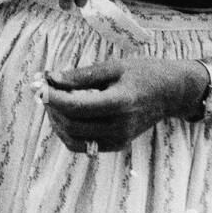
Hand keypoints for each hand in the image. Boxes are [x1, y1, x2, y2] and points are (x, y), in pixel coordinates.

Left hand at [38, 59, 206, 152]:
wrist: (171, 92)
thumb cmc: (143, 73)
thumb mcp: (113, 66)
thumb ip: (81, 75)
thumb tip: (51, 78)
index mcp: (120, 102)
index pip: (77, 107)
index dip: (54, 98)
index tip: (41, 86)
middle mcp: (120, 125)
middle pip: (73, 125)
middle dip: (53, 109)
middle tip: (46, 91)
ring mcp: (120, 138)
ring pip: (75, 140)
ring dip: (58, 123)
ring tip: (54, 102)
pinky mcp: (118, 144)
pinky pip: (85, 145)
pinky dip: (70, 133)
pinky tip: (68, 114)